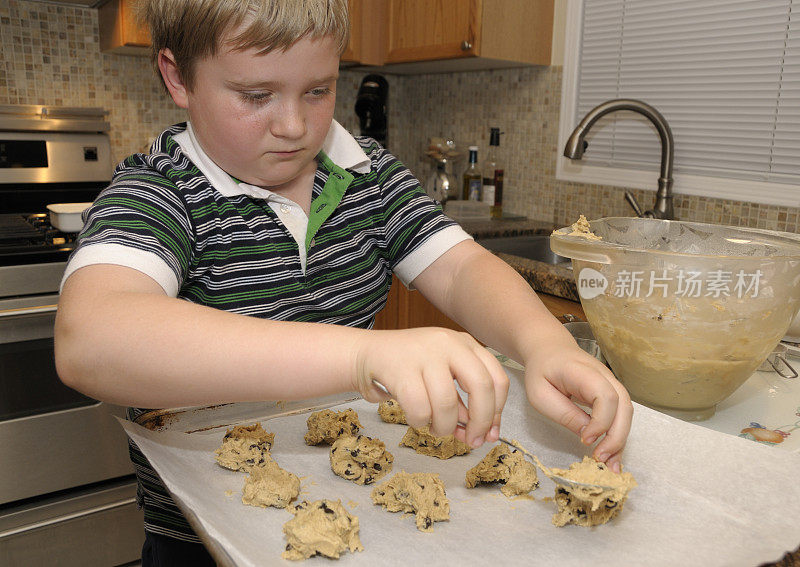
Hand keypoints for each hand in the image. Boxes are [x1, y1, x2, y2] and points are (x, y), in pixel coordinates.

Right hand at [353, 327, 508, 447]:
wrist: (366, 354)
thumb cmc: (409, 370)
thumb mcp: (443, 377)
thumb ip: (465, 401)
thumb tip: (486, 435)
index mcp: (464, 343)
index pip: (497, 378)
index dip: (497, 411)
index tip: (489, 432)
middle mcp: (448, 343)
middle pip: (481, 386)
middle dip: (481, 421)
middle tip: (472, 440)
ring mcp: (424, 353)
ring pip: (447, 403)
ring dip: (444, 427)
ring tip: (436, 429)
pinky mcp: (400, 368)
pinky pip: (419, 409)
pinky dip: (420, 422)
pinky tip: (417, 419)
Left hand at [523, 341, 632, 471]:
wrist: (549, 351)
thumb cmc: (542, 371)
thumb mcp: (540, 394)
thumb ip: (564, 413)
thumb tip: (587, 434)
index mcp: (582, 371)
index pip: (605, 395)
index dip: (601, 420)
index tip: (586, 440)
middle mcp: (603, 375)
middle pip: (623, 405)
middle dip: (616, 436)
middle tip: (601, 458)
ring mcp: (610, 383)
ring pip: (626, 412)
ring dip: (620, 439)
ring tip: (610, 464)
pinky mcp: (611, 393)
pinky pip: (620, 414)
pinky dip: (617, 435)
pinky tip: (612, 454)